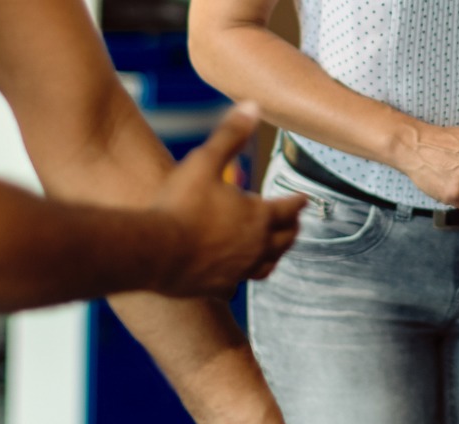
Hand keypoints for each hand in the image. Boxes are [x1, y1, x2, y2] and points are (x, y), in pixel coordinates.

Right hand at [151, 102, 306, 296]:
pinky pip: (246, 279)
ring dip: (278, 252)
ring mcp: (243, 268)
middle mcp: (259, 245)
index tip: (304, 199)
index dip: (298, 201)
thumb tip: (253, 104)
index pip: (290, 208)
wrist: (154, 250)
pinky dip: (252, 271)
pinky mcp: (224, 284)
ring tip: (277, 247)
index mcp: (260, 216)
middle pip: (287, 238)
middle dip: (293, 227)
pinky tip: (246, 270)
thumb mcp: (204, 161)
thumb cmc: (179, 205)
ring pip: (271, 262)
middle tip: (296, 222)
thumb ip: (230, 134)